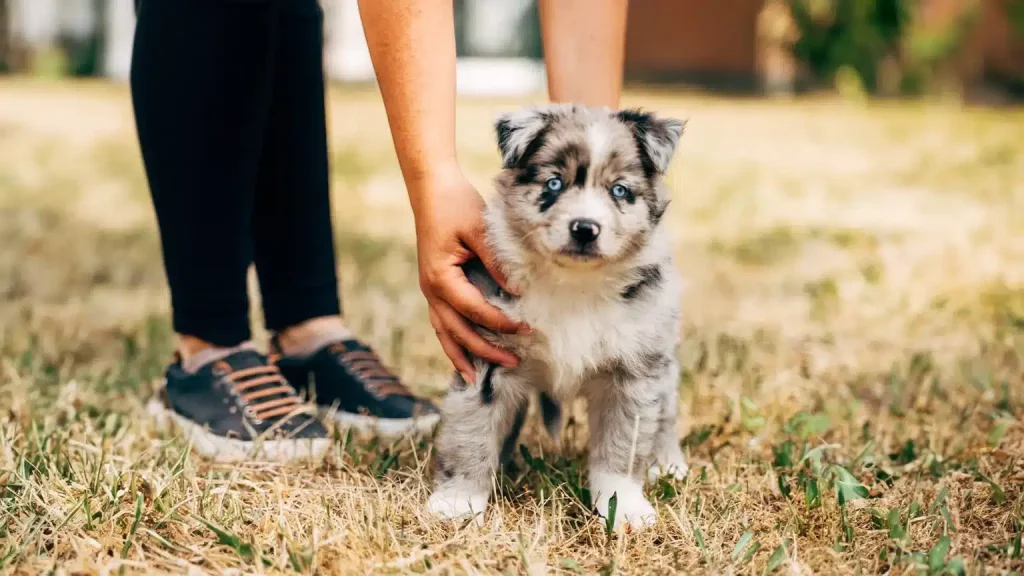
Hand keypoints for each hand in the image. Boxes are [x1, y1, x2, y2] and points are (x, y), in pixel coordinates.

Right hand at [409, 164, 526, 380]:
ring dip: (462, 355)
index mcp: (441, 278)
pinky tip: (464, 355)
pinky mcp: (435, 287)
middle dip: (485, 351)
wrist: (431, 190)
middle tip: (513, 363)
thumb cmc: (456, 206)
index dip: (499, 323)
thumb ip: (496, 262)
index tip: (525, 329)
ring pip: (444, 332)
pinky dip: (452, 341)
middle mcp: (431, 290)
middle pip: (457, 331)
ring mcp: (430, 291)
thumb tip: (516, 291)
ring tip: (476, 378)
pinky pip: (442, 322)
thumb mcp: (479, 230)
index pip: (474, 310)